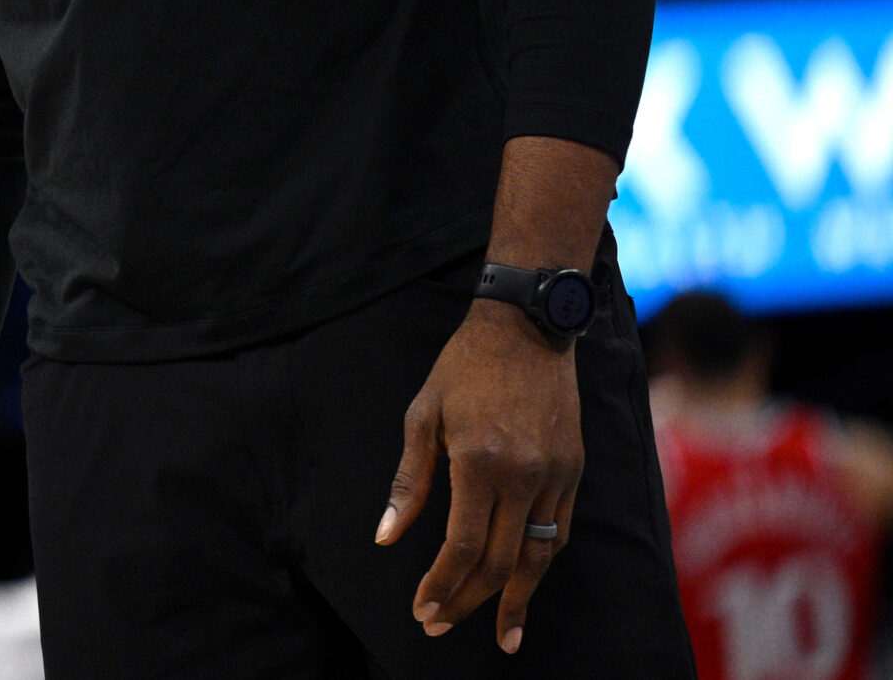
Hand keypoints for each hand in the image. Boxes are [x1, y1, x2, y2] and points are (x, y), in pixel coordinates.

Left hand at [378, 301, 581, 654]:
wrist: (526, 327)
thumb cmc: (463, 367)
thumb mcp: (422, 416)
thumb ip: (409, 482)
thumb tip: (386, 537)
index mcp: (481, 462)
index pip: (463, 545)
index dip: (442, 584)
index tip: (421, 610)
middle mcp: (525, 476)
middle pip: (501, 562)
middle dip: (469, 601)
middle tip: (440, 626)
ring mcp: (557, 476)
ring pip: (539, 556)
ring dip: (517, 598)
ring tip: (500, 633)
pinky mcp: (575, 471)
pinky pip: (561, 532)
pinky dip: (541, 563)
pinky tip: (524, 584)